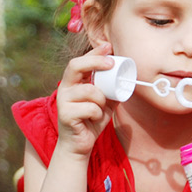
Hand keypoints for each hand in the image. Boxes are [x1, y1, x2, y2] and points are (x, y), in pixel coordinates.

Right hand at [54, 43, 115, 160]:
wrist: (80, 144)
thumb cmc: (91, 120)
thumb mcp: (106, 101)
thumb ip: (112, 89)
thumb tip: (128, 76)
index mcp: (74, 83)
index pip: (80, 62)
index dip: (94, 53)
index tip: (109, 47)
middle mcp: (65, 88)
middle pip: (75, 66)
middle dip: (95, 62)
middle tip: (111, 64)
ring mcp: (63, 101)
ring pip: (89, 90)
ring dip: (101, 98)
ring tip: (101, 108)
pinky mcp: (65, 115)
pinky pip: (90, 108)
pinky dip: (98, 113)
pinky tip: (94, 119)